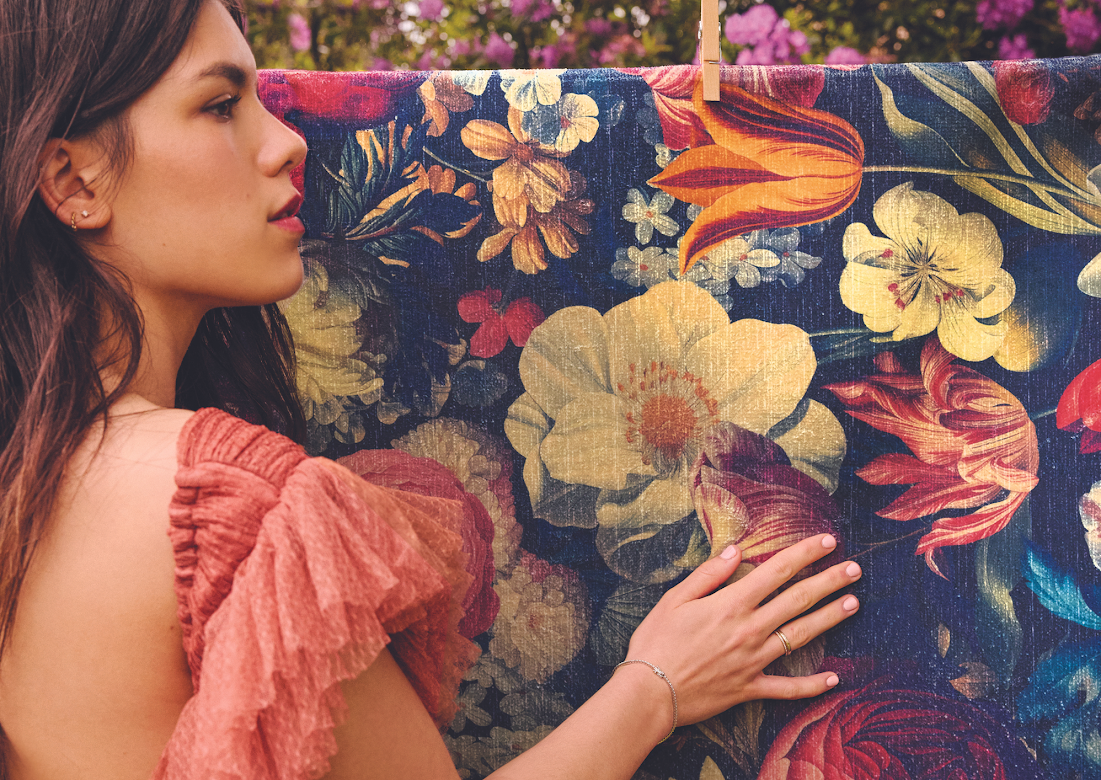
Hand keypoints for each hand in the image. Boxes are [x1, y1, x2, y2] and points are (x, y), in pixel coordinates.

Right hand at [621, 534, 859, 725]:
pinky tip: (834, 678)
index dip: (804, 554)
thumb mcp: (675, 598)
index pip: (777, 571)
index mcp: (731, 604)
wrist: (649, 692)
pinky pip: (788, 688)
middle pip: (798, 600)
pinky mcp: (750, 687)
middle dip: (829, 581)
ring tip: (853, 604)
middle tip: (855, 569)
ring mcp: (754, 660)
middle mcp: (749, 629)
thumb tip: (735, 551)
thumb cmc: (656, 641)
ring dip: (829, 619)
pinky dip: (812, 685)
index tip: (827, 541)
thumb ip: (709, 574)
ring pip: (801, 636)